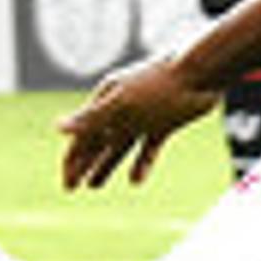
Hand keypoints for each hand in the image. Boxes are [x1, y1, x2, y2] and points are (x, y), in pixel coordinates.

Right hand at [57, 53, 214, 190]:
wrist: (203, 72)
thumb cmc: (160, 85)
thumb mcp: (122, 104)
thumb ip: (91, 118)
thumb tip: (57, 127)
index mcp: (107, 100)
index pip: (82, 135)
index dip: (72, 160)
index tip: (66, 184)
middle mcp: (123, 109)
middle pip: (97, 142)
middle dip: (83, 165)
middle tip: (71, 189)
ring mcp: (144, 117)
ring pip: (119, 147)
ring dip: (106, 165)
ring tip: (95, 186)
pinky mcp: (166, 123)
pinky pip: (148, 147)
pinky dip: (141, 163)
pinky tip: (136, 181)